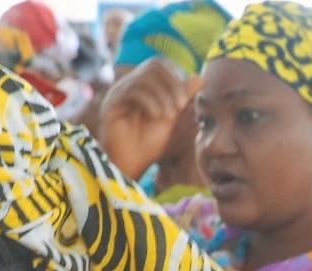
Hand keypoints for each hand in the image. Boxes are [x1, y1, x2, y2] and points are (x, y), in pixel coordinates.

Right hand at [96, 58, 199, 179]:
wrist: (130, 165)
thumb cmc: (148, 143)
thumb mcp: (171, 116)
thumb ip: (182, 96)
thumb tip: (200, 77)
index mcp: (142, 86)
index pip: (160, 64)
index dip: (176, 76)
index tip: (185, 99)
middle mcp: (129, 85)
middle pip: (153, 64)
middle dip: (172, 83)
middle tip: (181, 105)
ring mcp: (118, 92)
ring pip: (144, 77)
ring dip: (163, 95)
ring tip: (169, 115)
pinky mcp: (111, 103)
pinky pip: (133, 90)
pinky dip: (150, 101)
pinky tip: (157, 116)